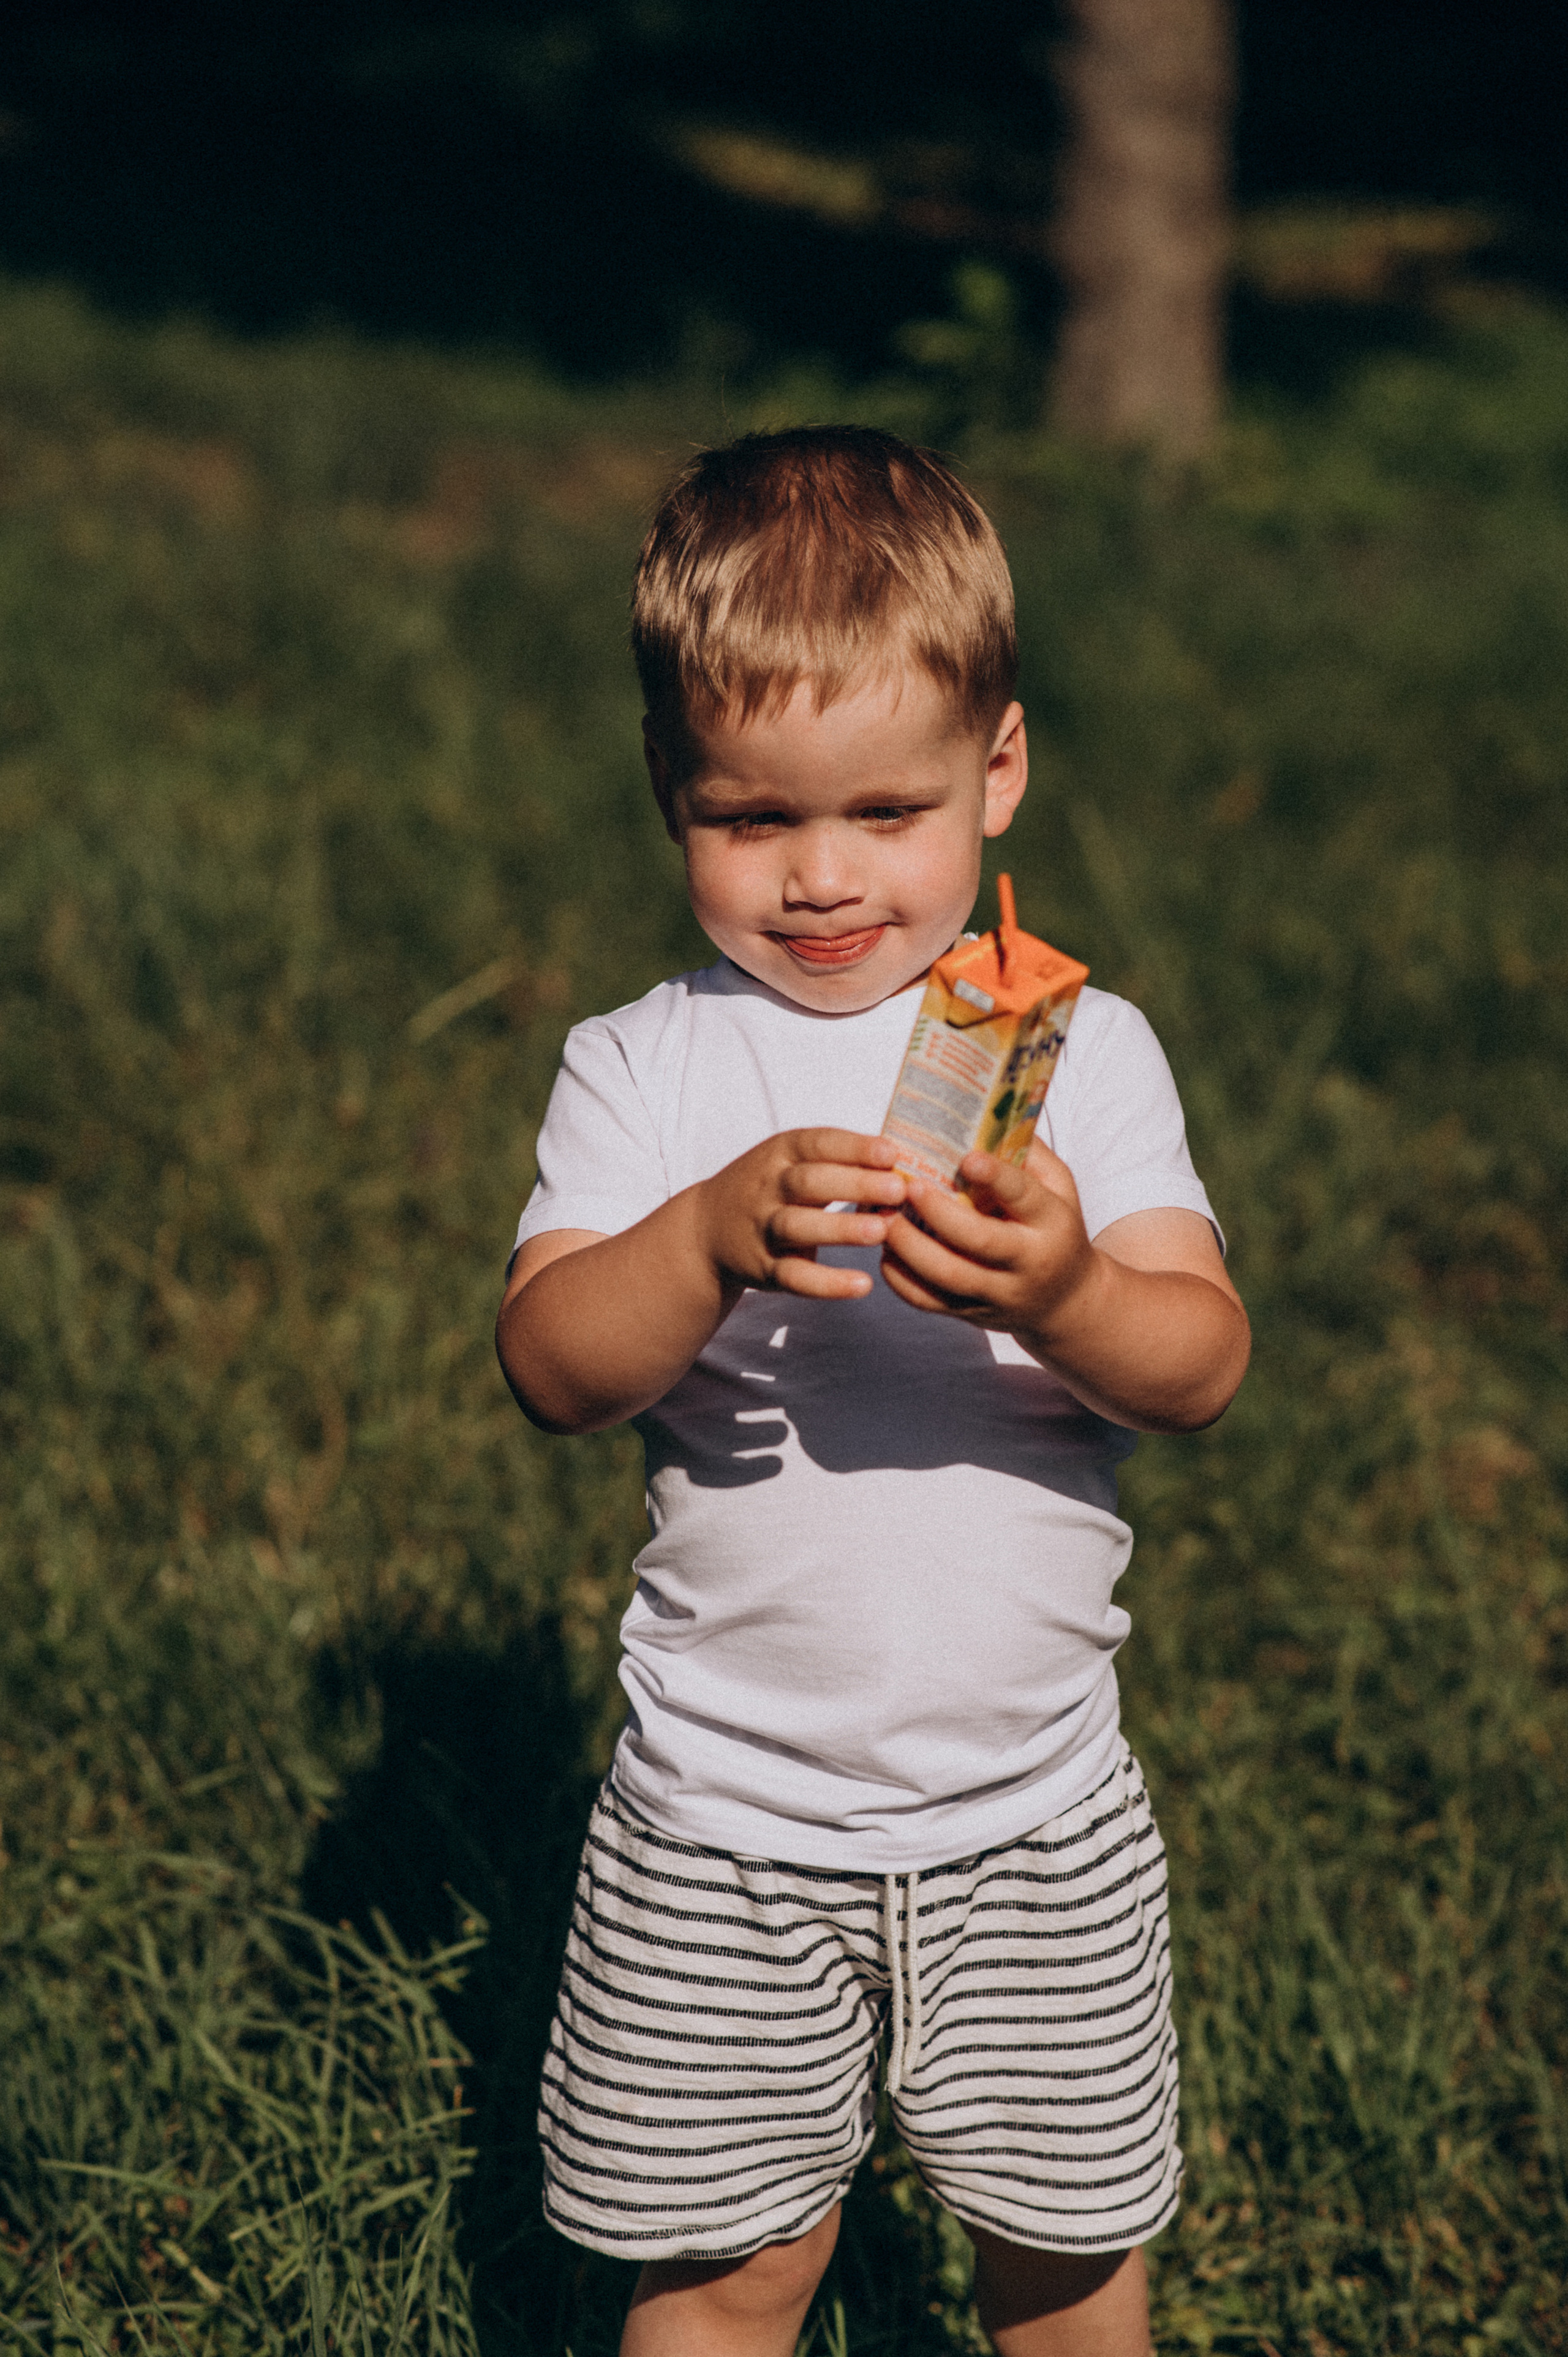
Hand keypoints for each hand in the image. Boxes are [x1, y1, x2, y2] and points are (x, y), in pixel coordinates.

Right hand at [695, 1128, 908, 1301]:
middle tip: (898, 1190)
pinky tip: (862, 1285)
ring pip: (799, 1227)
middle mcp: (768, 1187)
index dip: (854, 1147)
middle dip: (855, 1184)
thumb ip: (838, 1160)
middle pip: (809, 1183)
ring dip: (841, 1229)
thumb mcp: (790, 1161)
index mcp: (780, 1153)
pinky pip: (794, 1277)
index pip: (817, 1143)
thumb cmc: (769, 1189)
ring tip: (882, 1231)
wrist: (704, 1230)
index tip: (892, 1153)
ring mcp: (762, 1228)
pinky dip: (827, 1283)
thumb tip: (902, 1160)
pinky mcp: (763, 1268)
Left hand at [878, 1143, 1098, 1338]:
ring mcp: (998, 1294)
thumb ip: (1031, 1154)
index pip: (1024, 1197)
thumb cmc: (1055, 1229)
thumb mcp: (1060, 1188)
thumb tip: (991, 1113)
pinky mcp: (972, 1314)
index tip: (966, 1157)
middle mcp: (1027, 1262)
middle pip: (980, 1241)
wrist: (1065, 1301)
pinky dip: (901, 1279)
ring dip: (910, 1247)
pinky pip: (930, 1302)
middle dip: (939, 1213)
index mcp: (1052, 1223)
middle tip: (908, 1186)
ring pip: (949, 1276)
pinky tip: (886, 1252)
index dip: (996, 1177)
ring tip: (884, 1218)